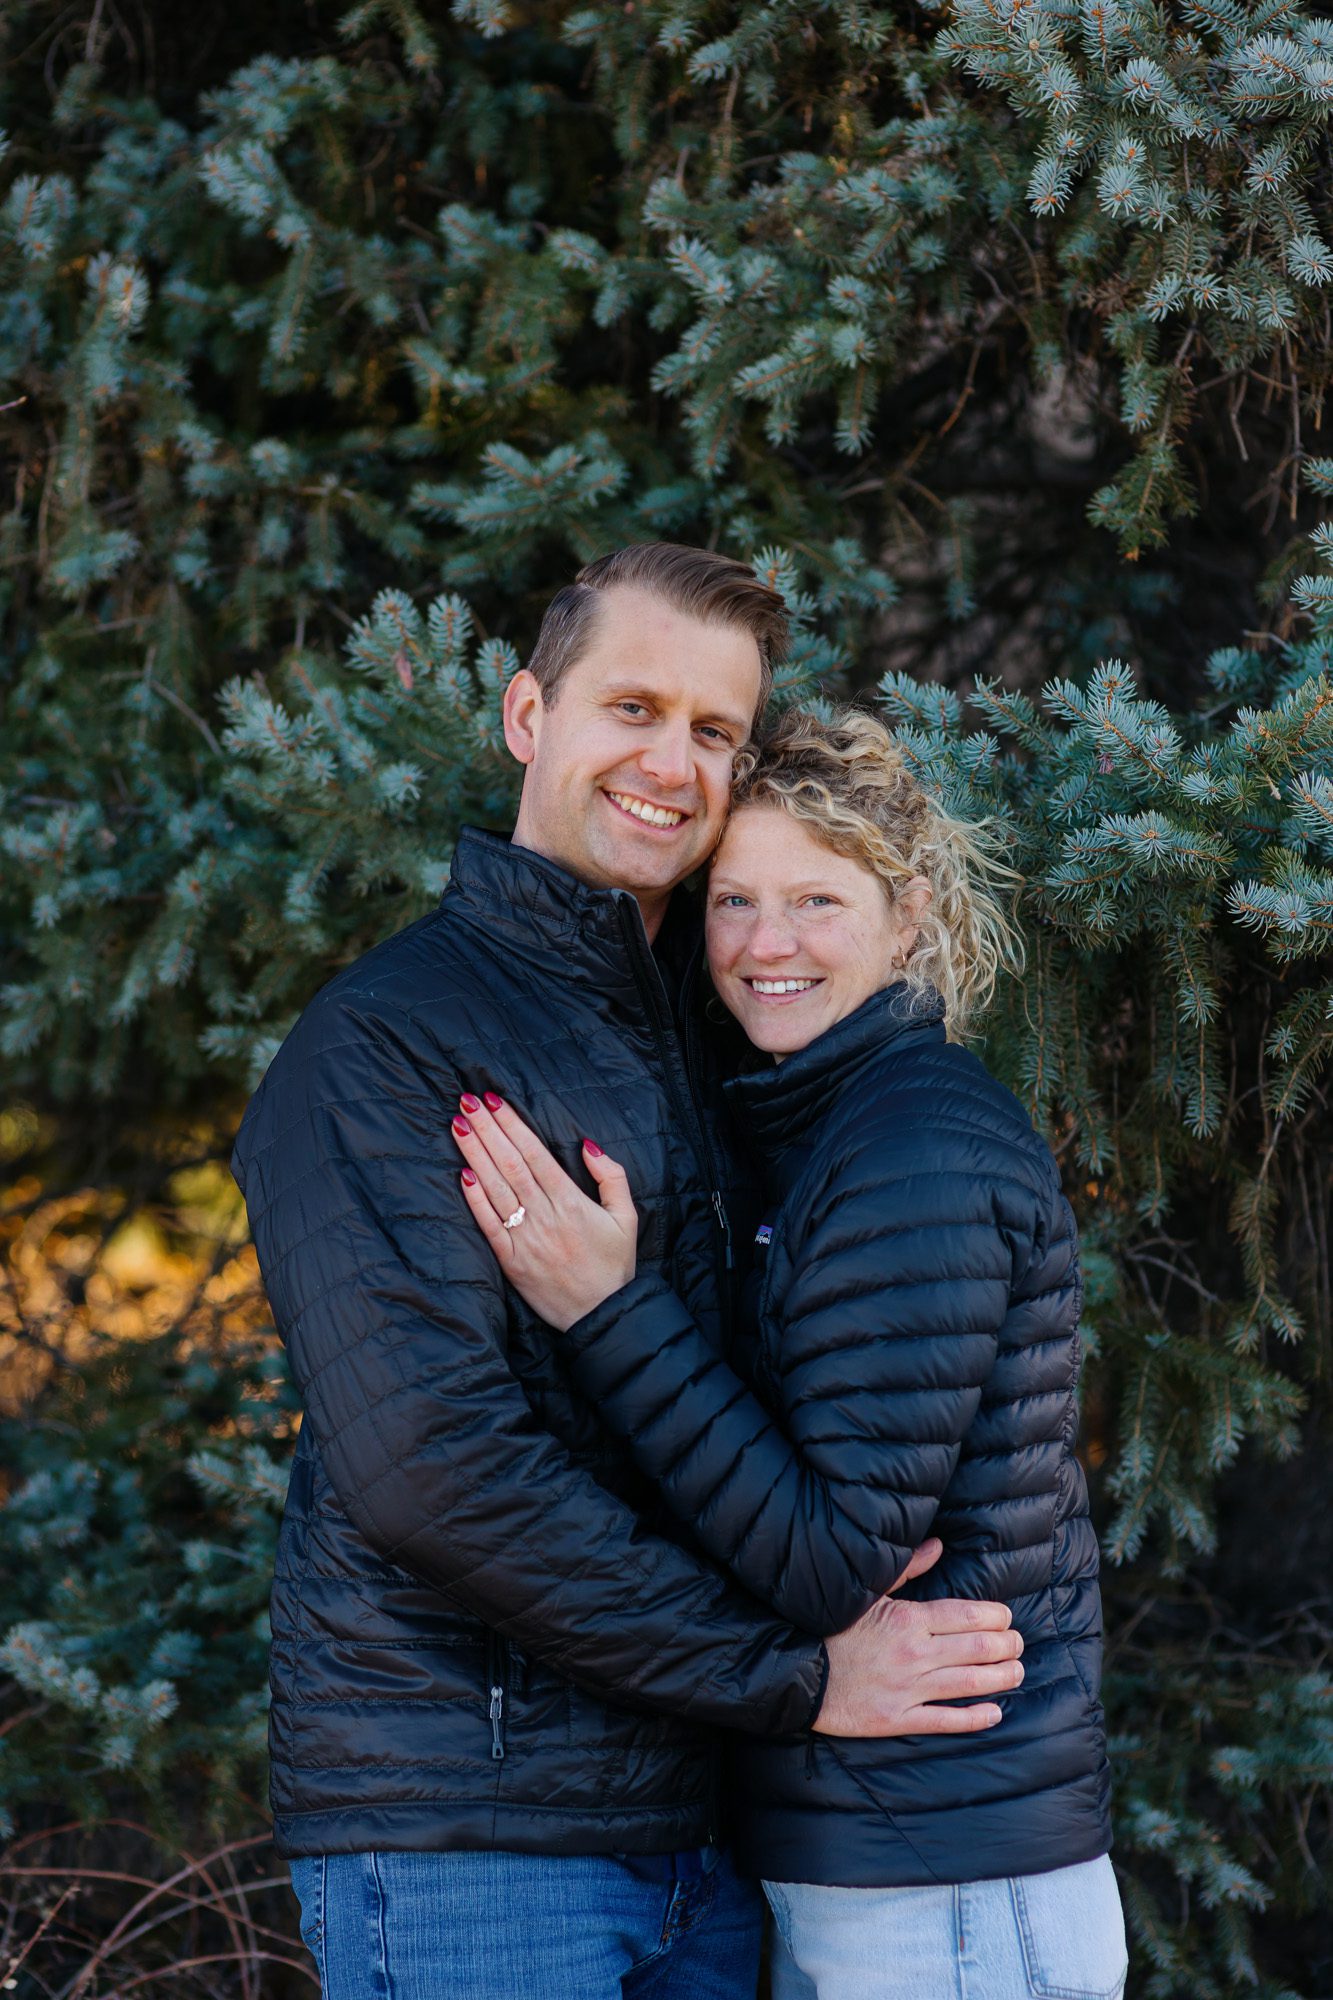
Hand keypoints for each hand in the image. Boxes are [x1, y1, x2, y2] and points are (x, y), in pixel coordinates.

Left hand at [451, 1092, 637, 1329]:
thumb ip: (612, 1177)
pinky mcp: (511, 1261)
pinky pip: (488, 1225)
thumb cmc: (614, 1265)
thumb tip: (587, 1145)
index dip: (513, 1125)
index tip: (495, 1101)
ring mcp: (525, 1239)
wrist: (601, 1316)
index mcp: (572, 1202)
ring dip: (475, 1155)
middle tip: (467, 1101)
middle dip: (488, 1130)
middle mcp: (545, 1216)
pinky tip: (462, 1175)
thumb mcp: (628, 1217)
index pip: (535, 1153)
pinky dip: (475, 1199)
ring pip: (495, 1188)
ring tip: (460, 1125)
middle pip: (510, 1163)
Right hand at [814, 1538, 1023, 1737]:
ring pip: (969, 1683)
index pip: (967, 1616)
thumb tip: (937, 1544)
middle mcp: (914, 1655)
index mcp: (908, 1620)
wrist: (798, 1672)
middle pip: (977, 1649)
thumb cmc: (831, 1626)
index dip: (995, 1617)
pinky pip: (946, 1721)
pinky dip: (975, 1718)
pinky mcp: (898, 1718)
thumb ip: (906, 1568)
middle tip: (1018, 1643)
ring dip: (1001, 1677)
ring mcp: (908, 1689)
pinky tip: (995, 1712)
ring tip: (1017, 1671)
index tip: (1006, 1617)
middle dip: (1007, 1645)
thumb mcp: (867, 1590)